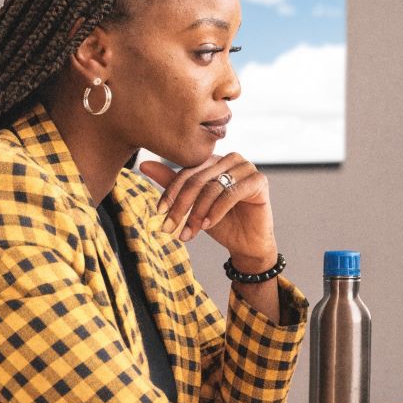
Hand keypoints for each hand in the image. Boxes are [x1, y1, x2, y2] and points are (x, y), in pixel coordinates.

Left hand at [139, 154, 277, 271]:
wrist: (247, 244)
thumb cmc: (221, 222)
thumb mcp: (192, 205)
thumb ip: (172, 184)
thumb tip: (144, 164)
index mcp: (214, 160)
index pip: (186, 172)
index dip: (171, 193)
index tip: (160, 213)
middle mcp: (230, 159)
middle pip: (198, 179)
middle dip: (182, 206)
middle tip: (169, 227)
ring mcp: (246, 167)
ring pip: (213, 187)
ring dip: (197, 212)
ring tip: (189, 232)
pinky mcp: (259, 180)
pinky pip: (231, 193)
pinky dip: (216, 211)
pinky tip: (208, 225)